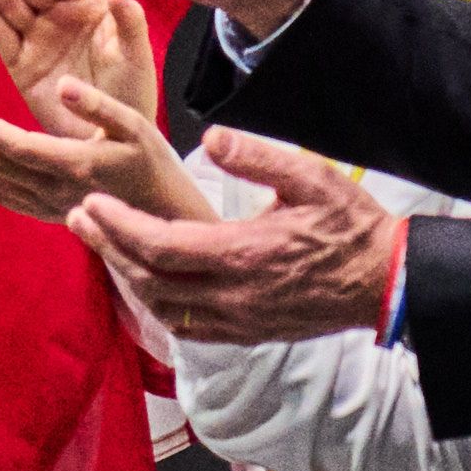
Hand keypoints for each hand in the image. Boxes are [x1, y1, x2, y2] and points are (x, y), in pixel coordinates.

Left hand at [0, 73, 207, 226]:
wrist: (166, 214)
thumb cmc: (154, 162)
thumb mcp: (135, 126)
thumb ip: (97, 105)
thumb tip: (63, 85)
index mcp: (76, 163)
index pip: (17, 146)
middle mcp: (57, 189)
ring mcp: (51, 205)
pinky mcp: (51, 212)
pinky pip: (7, 198)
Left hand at [67, 132, 400, 341]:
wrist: (391, 284)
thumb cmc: (353, 227)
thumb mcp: (312, 178)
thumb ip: (257, 156)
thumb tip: (211, 137)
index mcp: (242, 254)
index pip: (158, 245)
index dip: (117, 226)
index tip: (90, 202)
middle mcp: (234, 295)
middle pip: (149, 280)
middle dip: (107, 248)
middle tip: (80, 218)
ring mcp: (242, 321)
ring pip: (164, 308)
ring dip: (127, 277)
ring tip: (103, 244)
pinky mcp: (251, 333)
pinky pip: (190, 327)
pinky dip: (158, 305)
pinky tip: (145, 282)